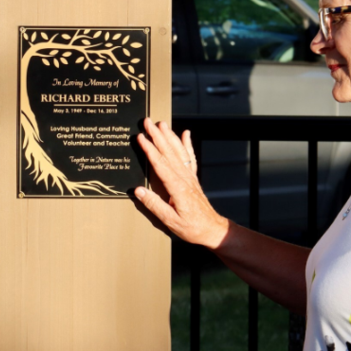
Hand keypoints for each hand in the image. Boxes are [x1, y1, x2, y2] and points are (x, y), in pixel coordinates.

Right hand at [134, 119, 229, 248]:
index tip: (141, 137)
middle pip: (169, 152)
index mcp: (177, 188)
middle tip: (148, 121)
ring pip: (179, 151)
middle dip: (157, 135)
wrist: (212, 229)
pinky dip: (187, 144)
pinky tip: (185, 134)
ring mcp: (190, 177)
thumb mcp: (170, 221)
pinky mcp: (193, 179)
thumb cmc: (192, 228)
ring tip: (162, 123)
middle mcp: (184, 179)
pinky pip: (190, 157)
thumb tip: (138, 191)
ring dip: (169, 136)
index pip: (160, 164)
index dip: (150, 149)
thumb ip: (154, 205)